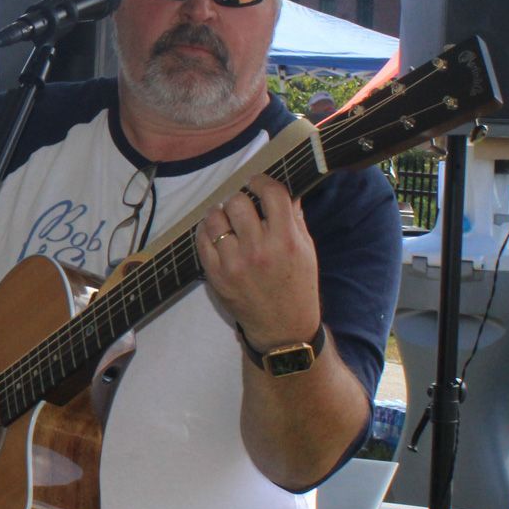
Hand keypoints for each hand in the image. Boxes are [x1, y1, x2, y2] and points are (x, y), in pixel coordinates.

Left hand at [193, 173, 320, 352]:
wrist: (283, 327)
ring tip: (226, 218)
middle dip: (239, 199)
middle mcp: (259, 250)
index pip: (271, 194)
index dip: (261, 181)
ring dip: (220, 213)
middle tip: (241, 206)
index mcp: (286, 240)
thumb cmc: (298, 285)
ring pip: (215, 218)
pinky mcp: (216, 275)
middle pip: (237, 202)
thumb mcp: (306, 250)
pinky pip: (201, 240)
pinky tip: (215, 232)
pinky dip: (206, 230)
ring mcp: (234, 263)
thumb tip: (283, 190)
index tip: (255, 182)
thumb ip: (294, 218)